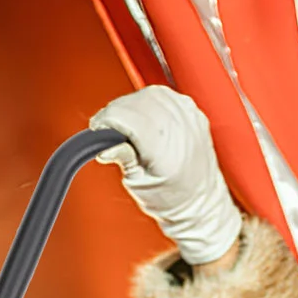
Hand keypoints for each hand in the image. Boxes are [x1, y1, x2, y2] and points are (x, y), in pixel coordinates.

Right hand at [90, 85, 241, 265]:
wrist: (200, 203)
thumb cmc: (171, 199)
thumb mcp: (138, 184)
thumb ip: (121, 156)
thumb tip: (102, 142)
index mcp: (165, 151)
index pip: (129, 117)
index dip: (108, 119)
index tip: (98, 128)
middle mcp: (181, 130)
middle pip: (136, 102)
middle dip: (116, 112)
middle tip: (108, 129)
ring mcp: (189, 118)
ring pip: (148, 94)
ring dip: (131, 105)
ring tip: (127, 126)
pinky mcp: (193, 111)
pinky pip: (164, 94)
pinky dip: (149, 102)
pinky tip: (144, 118)